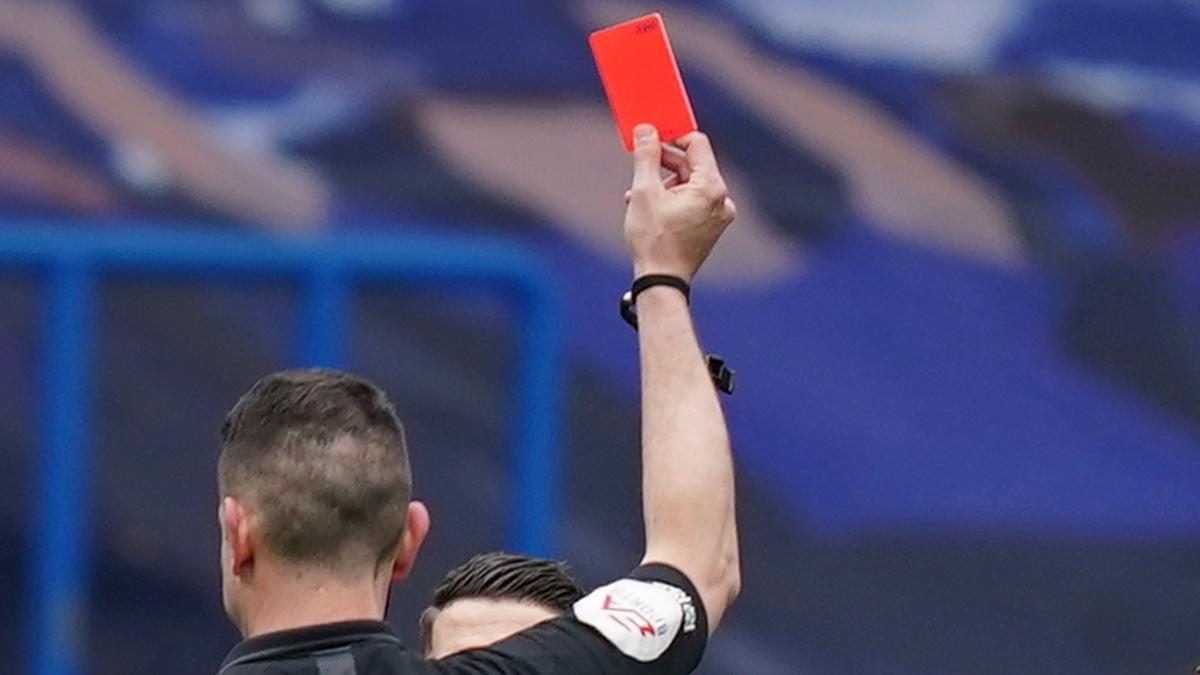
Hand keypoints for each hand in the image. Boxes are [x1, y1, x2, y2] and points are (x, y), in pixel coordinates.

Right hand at [623, 125, 736, 281]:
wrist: (661, 282)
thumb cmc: (653, 240)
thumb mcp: (644, 192)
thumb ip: (646, 156)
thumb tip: (646, 130)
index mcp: (711, 188)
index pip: (697, 144)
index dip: (672, 136)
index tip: (652, 136)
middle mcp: (722, 200)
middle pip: (693, 165)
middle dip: (664, 163)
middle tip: (640, 163)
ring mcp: (719, 215)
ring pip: (690, 184)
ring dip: (664, 183)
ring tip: (637, 195)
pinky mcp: (711, 227)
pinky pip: (693, 201)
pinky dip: (673, 198)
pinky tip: (650, 207)